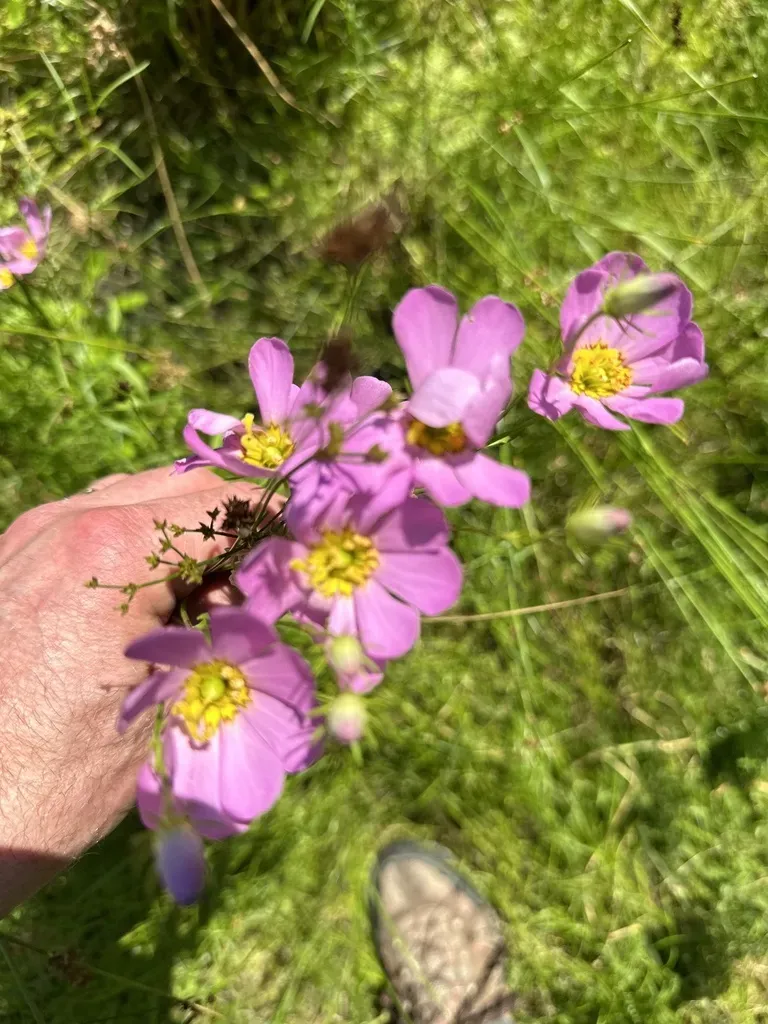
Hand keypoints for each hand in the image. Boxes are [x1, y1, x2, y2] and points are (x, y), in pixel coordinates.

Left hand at [0, 466, 250, 915]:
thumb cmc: (69, 775)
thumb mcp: (173, 695)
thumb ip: (228, 625)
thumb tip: (276, 592)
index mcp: (114, 550)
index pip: (220, 504)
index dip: (272, 517)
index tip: (305, 536)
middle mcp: (66, 524)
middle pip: (178, 488)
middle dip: (228, 523)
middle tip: (260, 576)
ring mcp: (29, 536)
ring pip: (132, 497)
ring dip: (181, 531)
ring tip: (207, 595)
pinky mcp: (10, 560)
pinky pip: (90, 522)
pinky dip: (134, 542)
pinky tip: (151, 596)